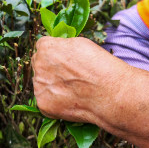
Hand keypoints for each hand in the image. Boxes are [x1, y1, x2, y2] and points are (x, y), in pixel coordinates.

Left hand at [32, 36, 148, 147]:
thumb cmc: (99, 66)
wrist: (109, 93)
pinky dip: (54, 101)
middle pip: (39, 64)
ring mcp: (39, 86)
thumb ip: (61, 45)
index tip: (64, 60)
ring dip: (50, 85)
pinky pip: (45, 100)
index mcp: (45, 47)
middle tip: (68, 76)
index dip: (54, 54)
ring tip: (72, 89)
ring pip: (41, 83)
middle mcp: (38, 65)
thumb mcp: (80, 43)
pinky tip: (70, 100)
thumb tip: (55, 49)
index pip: (42, 47)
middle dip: (50, 69)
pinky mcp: (42, 104)